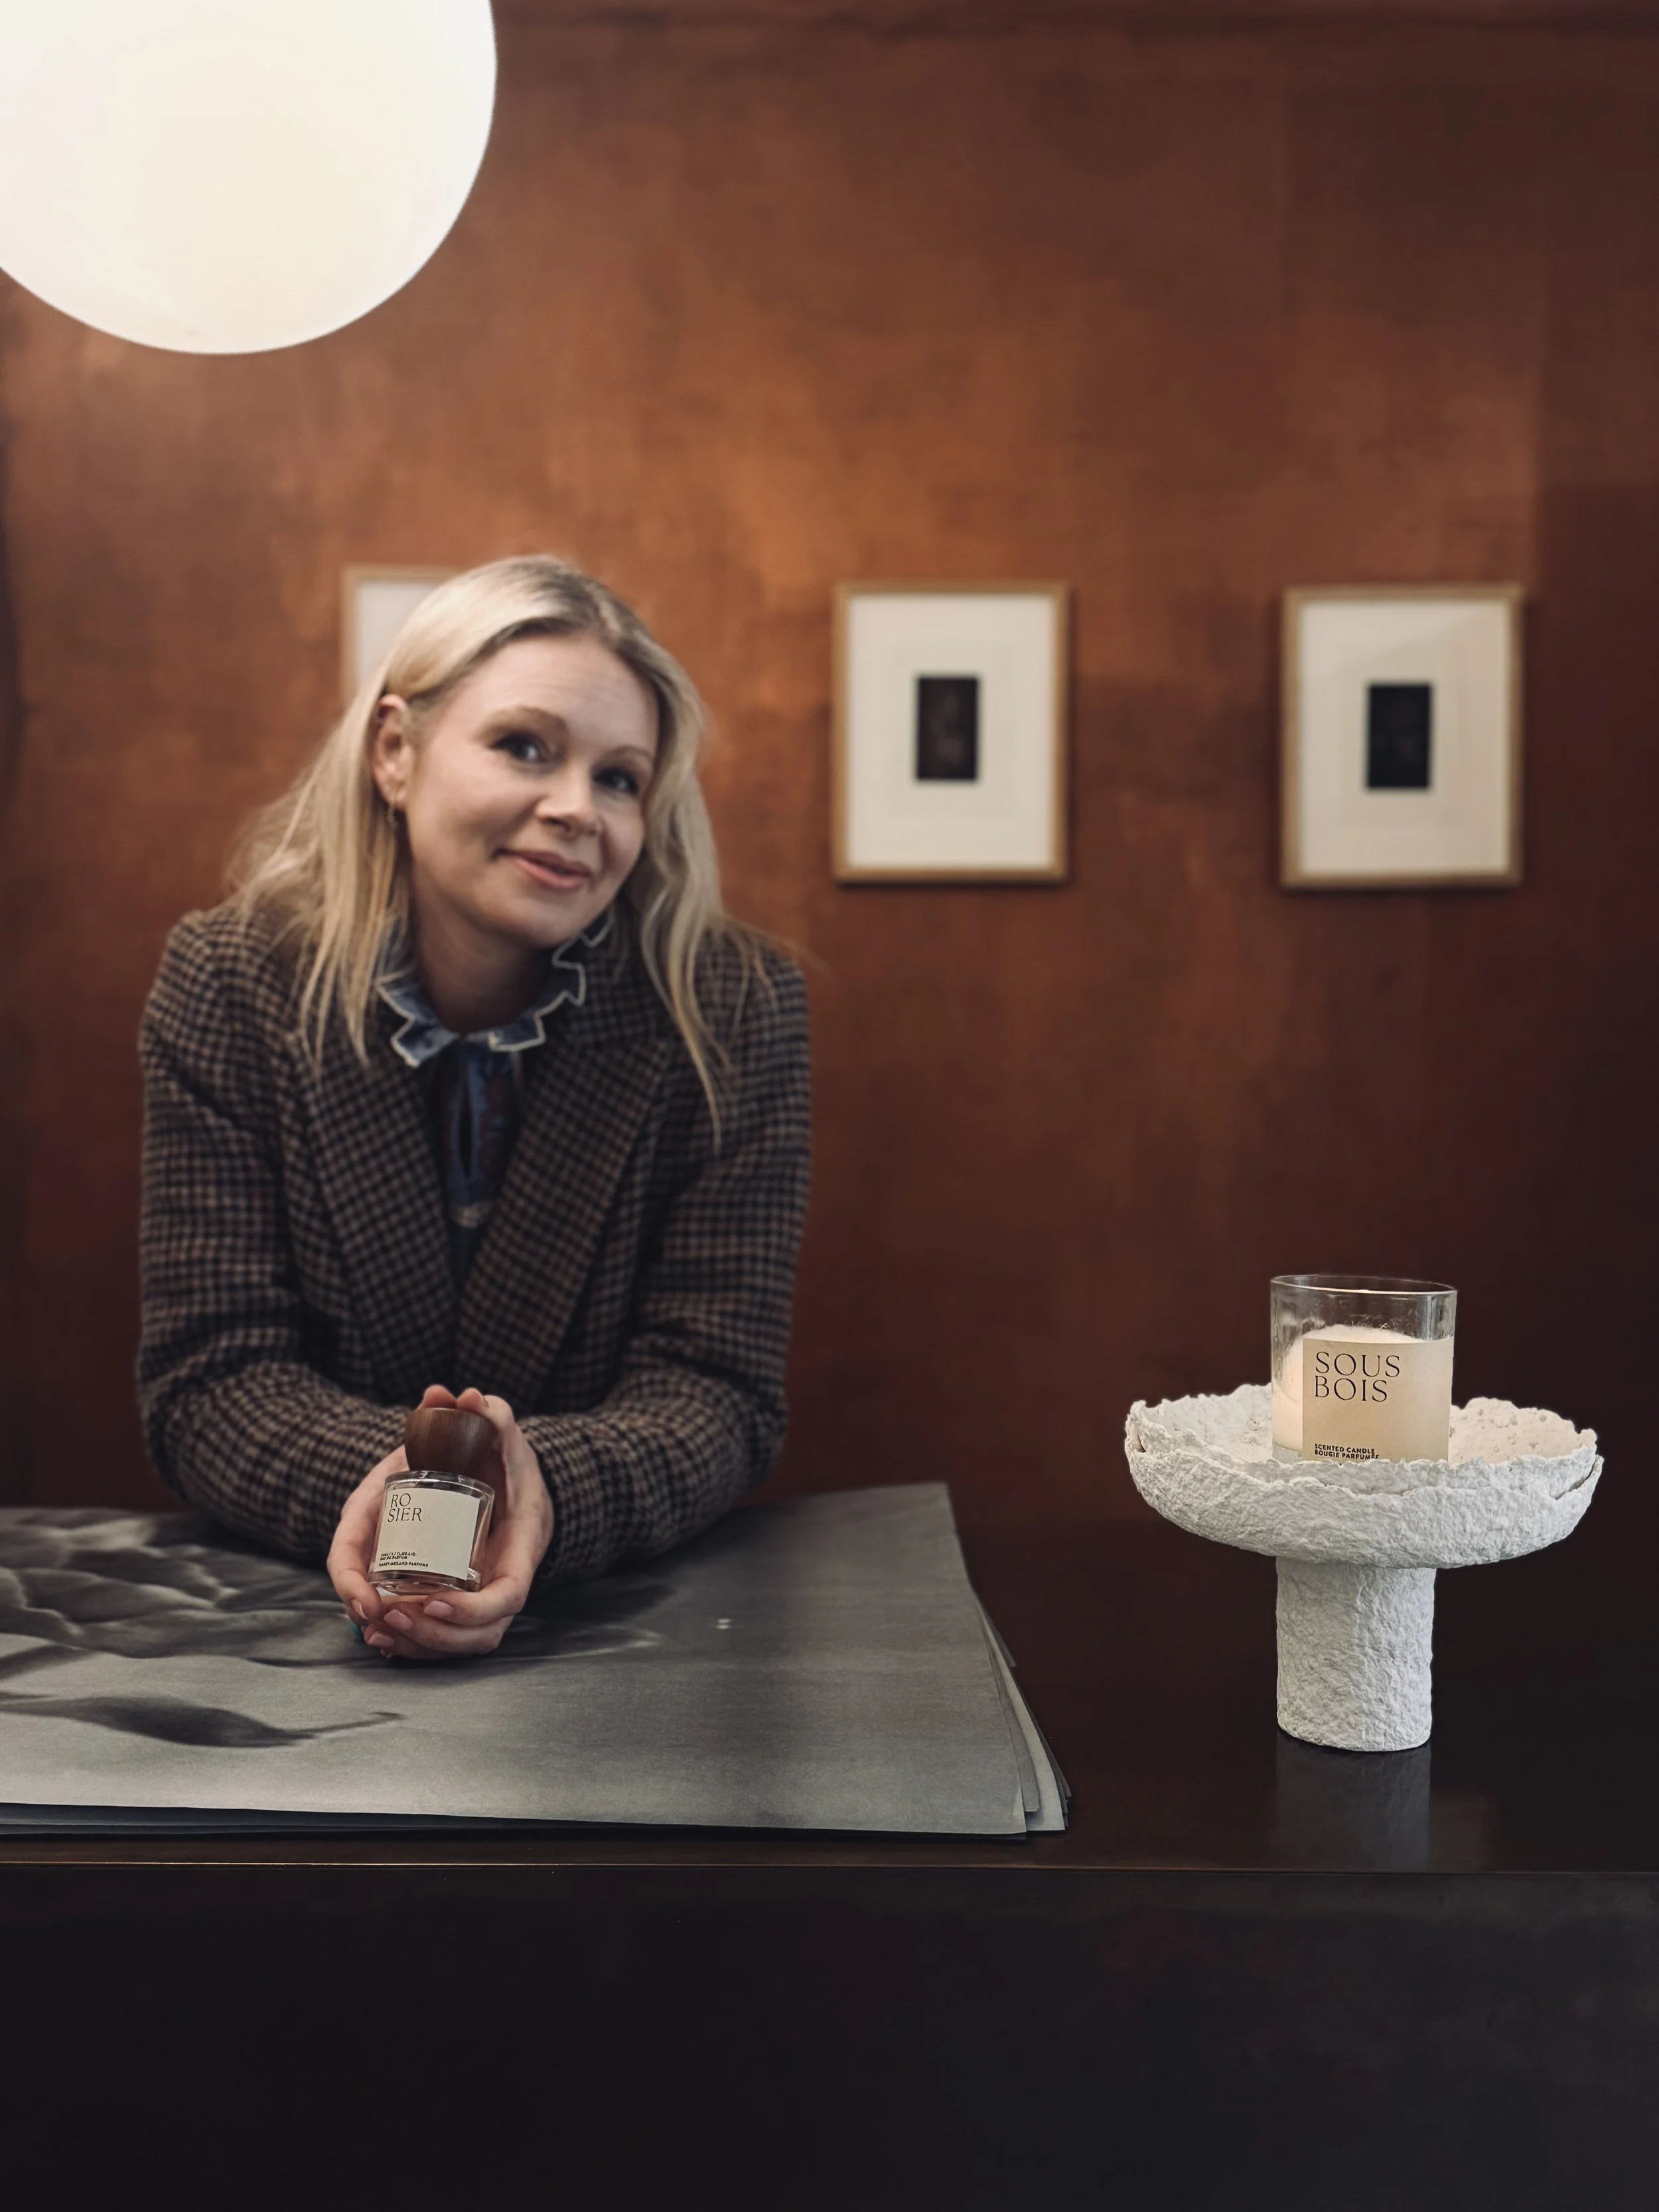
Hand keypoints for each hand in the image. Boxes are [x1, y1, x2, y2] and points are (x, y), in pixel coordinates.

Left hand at [327, 1385, 554, 1659]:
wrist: (514, 1483)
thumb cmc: (509, 1462)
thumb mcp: (505, 1435)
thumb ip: (492, 1415)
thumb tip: (466, 1398)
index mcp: (522, 1546)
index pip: (507, 1596)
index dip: (471, 1609)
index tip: (432, 1598)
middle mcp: (505, 1580)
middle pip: (479, 1634)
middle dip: (432, 1633)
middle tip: (389, 1613)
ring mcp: (483, 1596)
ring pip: (458, 1643)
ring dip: (417, 1644)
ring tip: (377, 1628)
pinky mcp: (460, 1601)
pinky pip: (442, 1638)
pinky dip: (411, 1644)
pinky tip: (375, 1635)